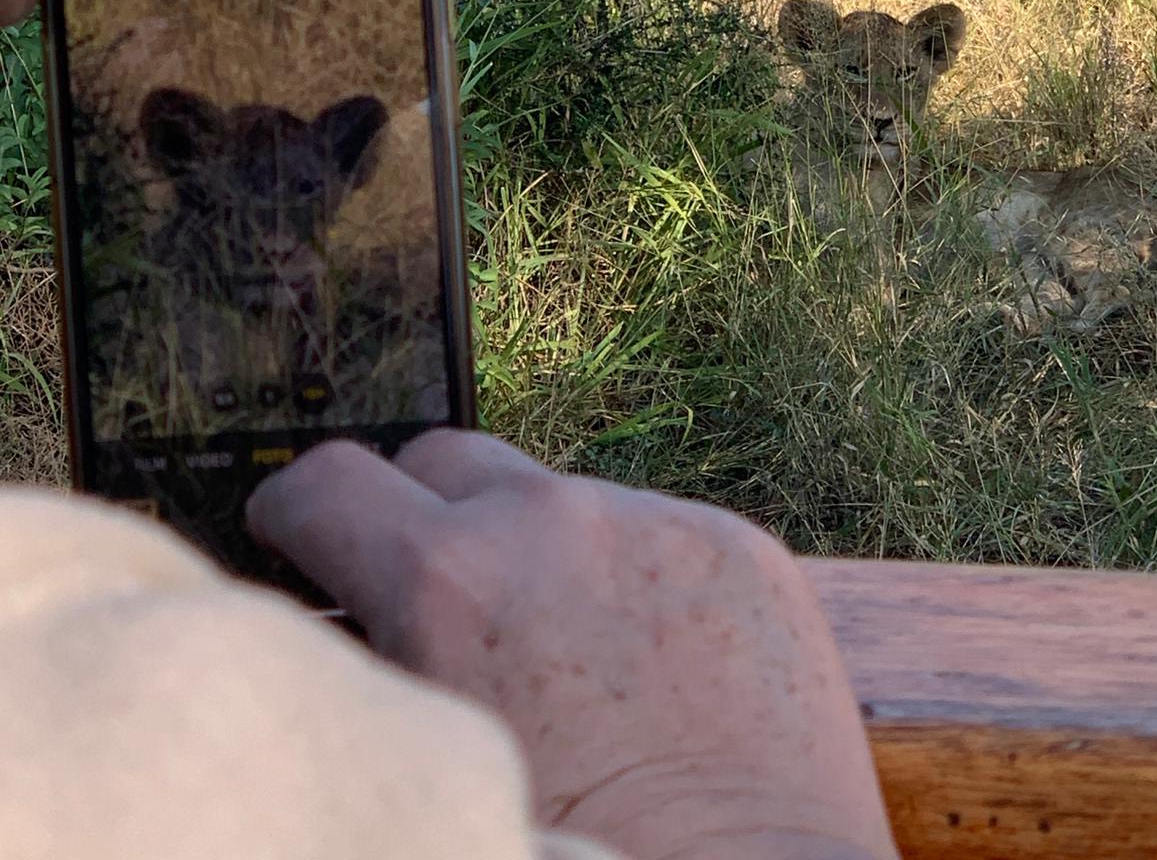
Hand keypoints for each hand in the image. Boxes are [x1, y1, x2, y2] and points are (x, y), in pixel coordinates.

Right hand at [248, 433, 897, 859]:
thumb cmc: (578, 855)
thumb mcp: (426, 750)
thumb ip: (378, 655)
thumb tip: (341, 613)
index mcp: (446, 578)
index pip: (329, 480)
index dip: (298, 510)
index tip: (299, 531)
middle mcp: (548, 523)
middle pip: (443, 460)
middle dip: (417, 513)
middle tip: (428, 587)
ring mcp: (652, 523)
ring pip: (555, 497)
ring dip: (536, 547)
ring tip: (562, 650)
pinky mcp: (734, 543)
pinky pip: (651, 528)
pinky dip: (630, 572)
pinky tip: (647, 661)